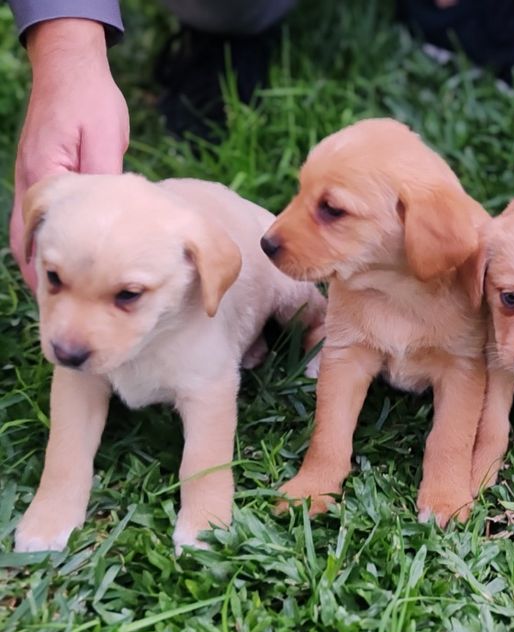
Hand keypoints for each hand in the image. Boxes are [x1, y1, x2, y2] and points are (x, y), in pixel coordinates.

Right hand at [10, 19, 128, 289]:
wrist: (70, 68)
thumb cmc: (91, 102)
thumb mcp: (106, 141)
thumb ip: (107, 180)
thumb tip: (116, 220)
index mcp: (45, 180)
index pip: (40, 242)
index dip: (52, 277)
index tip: (68, 306)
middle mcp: (33, 186)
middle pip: (30, 247)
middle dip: (46, 281)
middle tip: (66, 314)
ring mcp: (36, 183)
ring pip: (33, 238)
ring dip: (48, 266)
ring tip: (68, 300)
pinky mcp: (45, 178)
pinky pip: (43, 222)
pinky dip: (52, 245)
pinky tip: (72, 264)